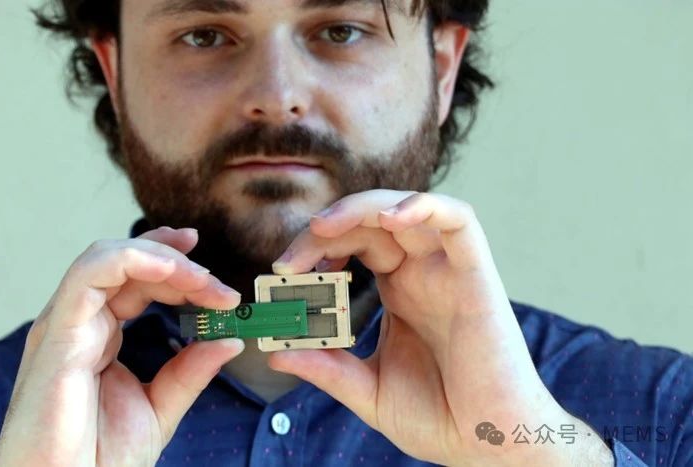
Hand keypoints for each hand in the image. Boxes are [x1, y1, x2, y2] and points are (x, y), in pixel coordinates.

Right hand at [0, 227, 243, 466]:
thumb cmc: (94, 459)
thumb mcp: (158, 408)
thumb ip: (190, 371)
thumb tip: (229, 341)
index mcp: (97, 335)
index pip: (132, 277)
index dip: (171, 262)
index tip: (212, 270)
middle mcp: (77, 323)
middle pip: (125, 262)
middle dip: (178, 262)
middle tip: (221, 287)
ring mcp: (64, 324)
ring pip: (107, 257)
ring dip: (162, 258)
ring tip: (204, 281)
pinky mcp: (58, 333)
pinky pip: (90, 275)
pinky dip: (132, 260)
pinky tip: (170, 271)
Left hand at [268, 190, 611, 465]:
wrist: (491, 447)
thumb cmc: (440, 418)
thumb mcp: (368, 392)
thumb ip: (327, 369)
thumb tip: (276, 353)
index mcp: (399, 293)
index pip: (353, 245)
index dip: (317, 247)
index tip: (284, 271)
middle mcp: (421, 275)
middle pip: (371, 223)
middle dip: (325, 230)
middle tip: (288, 260)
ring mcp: (448, 272)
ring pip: (408, 209)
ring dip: (361, 208)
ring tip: (323, 228)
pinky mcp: (477, 277)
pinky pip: (459, 222)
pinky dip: (425, 206)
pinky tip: (391, 217)